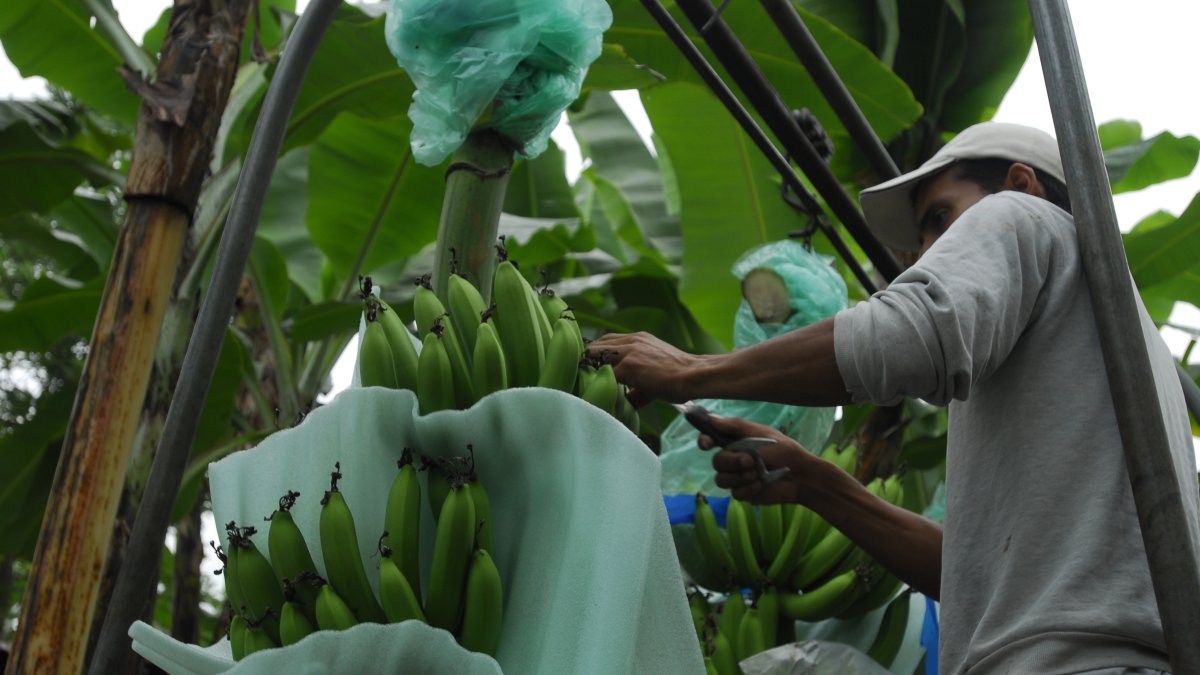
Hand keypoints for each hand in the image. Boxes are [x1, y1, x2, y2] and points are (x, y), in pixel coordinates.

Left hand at [585, 332, 704, 405]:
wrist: (694, 375)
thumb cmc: (680, 378)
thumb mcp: (655, 372)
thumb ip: (637, 383)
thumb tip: (625, 401)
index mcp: (639, 339)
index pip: (608, 341)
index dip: (598, 355)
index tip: (592, 369)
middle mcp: (632, 340)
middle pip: (597, 344)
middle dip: (589, 360)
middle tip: (584, 377)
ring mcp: (629, 352)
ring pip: (596, 355)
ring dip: (590, 369)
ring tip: (586, 383)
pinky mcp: (629, 366)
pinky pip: (605, 373)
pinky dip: (598, 381)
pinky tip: (595, 391)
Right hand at [701, 414, 815, 503]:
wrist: (800, 475)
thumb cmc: (783, 450)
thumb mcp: (761, 433)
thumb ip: (735, 426)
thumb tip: (711, 418)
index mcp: (735, 442)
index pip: (710, 439)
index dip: (704, 441)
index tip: (706, 444)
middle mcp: (733, 459)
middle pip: (716, 462)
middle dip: (732, 462)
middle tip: (750, 461)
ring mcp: (737, 477)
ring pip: (722, 480)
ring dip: (740, 477)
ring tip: (758, 474)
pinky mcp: (743, 492)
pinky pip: (734, 493)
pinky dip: (748, 488)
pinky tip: (761, 485)